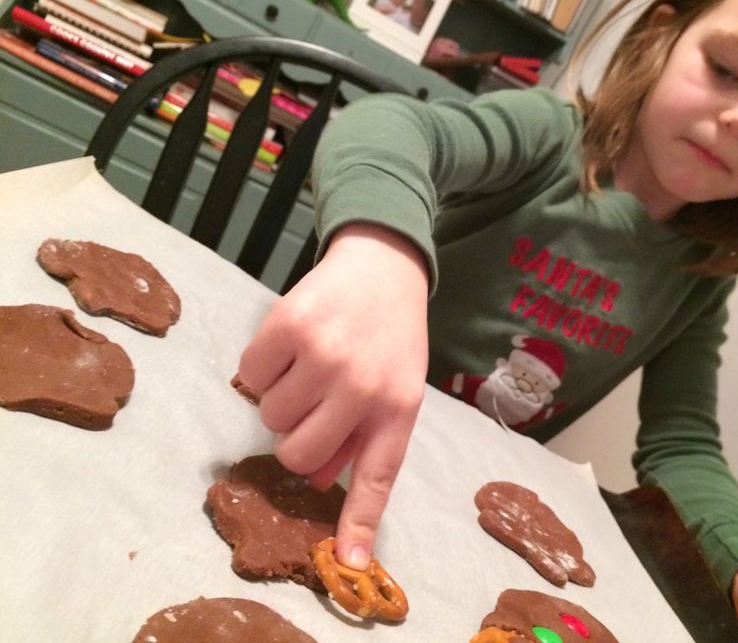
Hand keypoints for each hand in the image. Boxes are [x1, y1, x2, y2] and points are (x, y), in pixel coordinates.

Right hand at [238, 223, 428, 569]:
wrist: (382, 267)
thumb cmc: (389, 336)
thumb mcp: (395, 388)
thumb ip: (363, 437)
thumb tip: (315, 481)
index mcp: (397, 408)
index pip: (375, 478)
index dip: (358, 523)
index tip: (351, 562)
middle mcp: (362, 386)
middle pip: (298, 453)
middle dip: (297, 435)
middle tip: (313, 404)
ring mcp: (324, 354)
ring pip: (270, 415)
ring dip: (280, 398)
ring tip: (307, 367)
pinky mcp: (288, 324)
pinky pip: (249, 375)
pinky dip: (260, 367)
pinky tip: (289, 346)